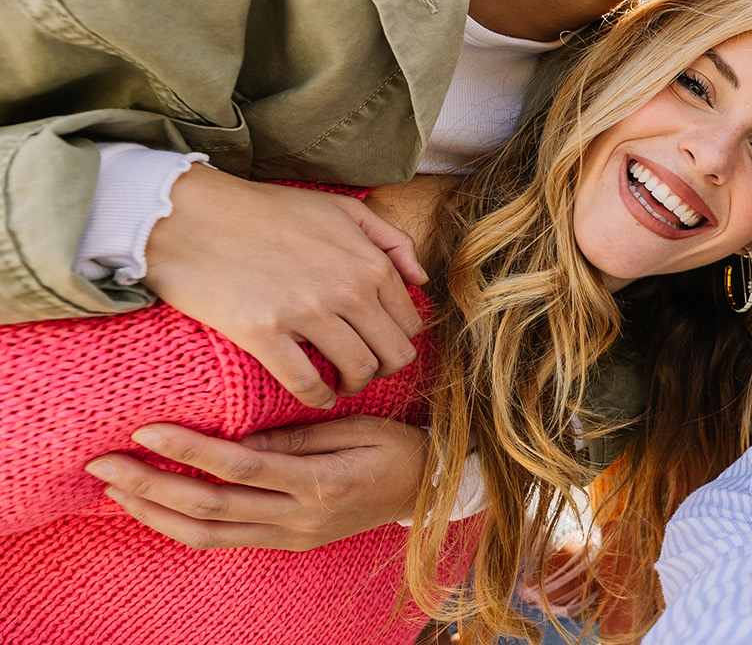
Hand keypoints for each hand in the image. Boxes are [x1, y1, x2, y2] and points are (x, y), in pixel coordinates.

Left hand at [84, 416, 427, 550]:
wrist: (428, 490)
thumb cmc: (395, 446)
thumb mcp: (356, 428)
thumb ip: (297, 436)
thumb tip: (239, 437)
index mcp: (319, 483)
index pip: (238, 467)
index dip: (188, 450)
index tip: (147, 430)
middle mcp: (299, 518)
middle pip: (209, 507)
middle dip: (149, 485)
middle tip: (103, 463)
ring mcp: (290, 537)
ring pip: (206, 535)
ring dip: (153, 513)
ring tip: (114, 489)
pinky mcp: (286, 543)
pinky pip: (222, 540)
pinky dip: (179, 525)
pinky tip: (152, 507)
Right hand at [144, 166, 427, 407]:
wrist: (189, 214)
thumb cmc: (263, 210)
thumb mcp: (339, 208)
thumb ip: (389, 239)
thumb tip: (420, 279)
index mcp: (368, 261)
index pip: (409, 322)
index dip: (397, 340)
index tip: (377, 346)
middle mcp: (348, 288)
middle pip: (394, 353)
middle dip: (384, 368)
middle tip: (362, 371)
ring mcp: (307, 311)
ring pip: (358, 371)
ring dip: (353, 386)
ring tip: (338, 384)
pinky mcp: (264, 332)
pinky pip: (307, 383)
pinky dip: (317, 398)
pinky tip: (314, 397)